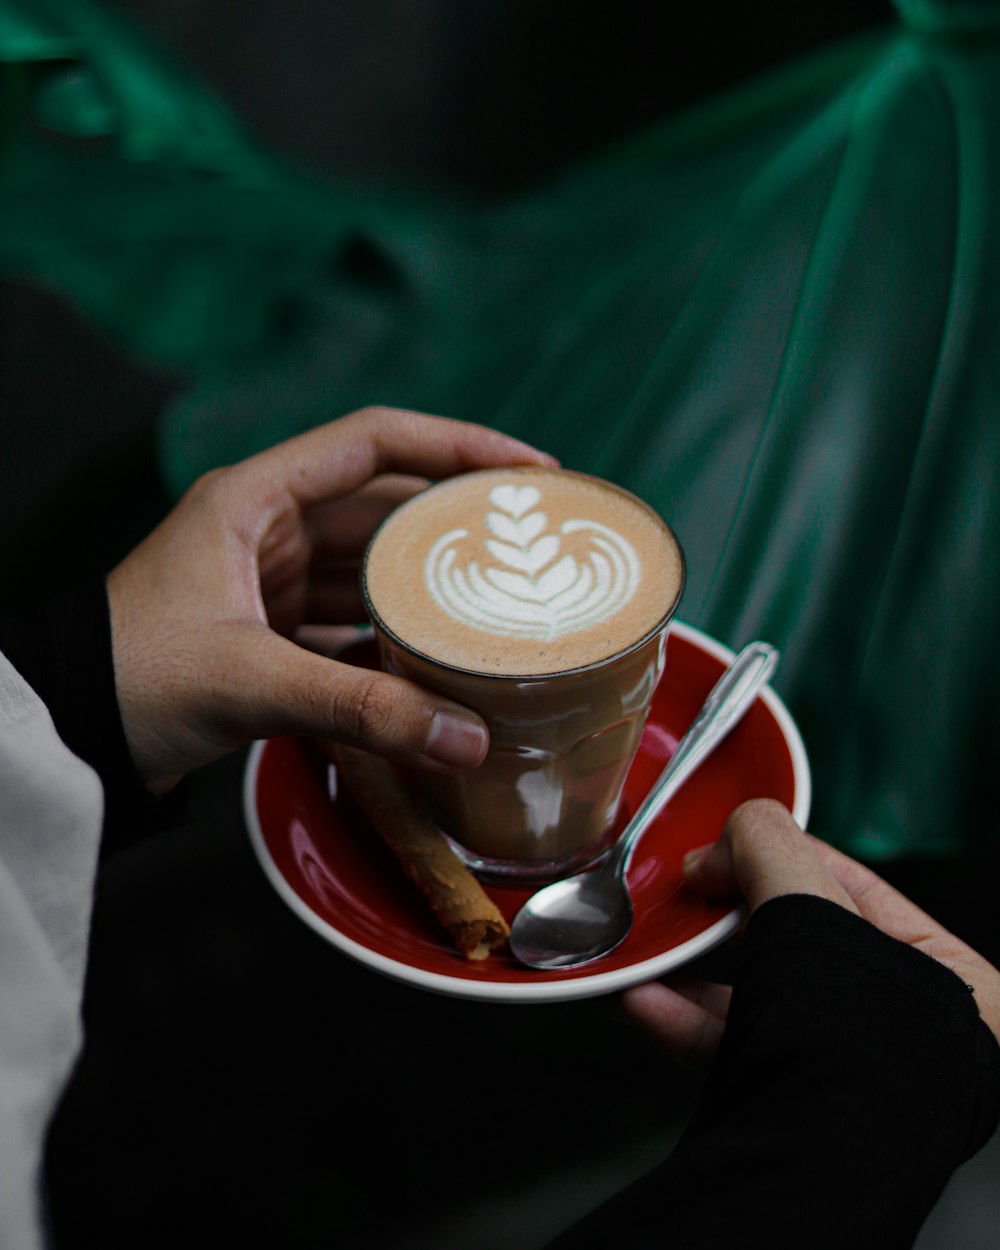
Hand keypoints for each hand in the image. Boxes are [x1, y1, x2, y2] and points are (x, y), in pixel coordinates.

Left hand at [107, 406, 555, 791]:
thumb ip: (362, 707)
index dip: (458, 443)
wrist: (62, 733)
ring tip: (500, 601)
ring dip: (426, 584)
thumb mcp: (250, 680)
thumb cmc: (130, 677)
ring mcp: (267, 579)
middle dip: (455, 522)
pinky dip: (391, 637)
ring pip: (369, 566)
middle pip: (383, 503)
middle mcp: (266, 527)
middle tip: (532, 542)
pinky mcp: (267, 631)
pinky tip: (435, 659)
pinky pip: (348, 620)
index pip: (375, 441)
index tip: (528, 470)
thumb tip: (469, 738)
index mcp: (255, 498)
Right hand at [622, 798, 999, 1067]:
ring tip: (648, 948)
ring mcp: (843, 1066)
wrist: (824, 1168)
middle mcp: (900, 1022)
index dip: (775, 856)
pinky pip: (735, 1050)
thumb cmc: (860, 1054)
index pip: (849, 885)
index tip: (716, 852)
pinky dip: (683, 1021)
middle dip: (722, 917)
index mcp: (944, 975)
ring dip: (690, 971)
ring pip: (757, 999)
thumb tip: (723, 841)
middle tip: (681, 899)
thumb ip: (769, 850)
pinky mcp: (791, 1101)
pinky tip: (641, 1000)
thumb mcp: (812, 913)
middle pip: (794, 940)